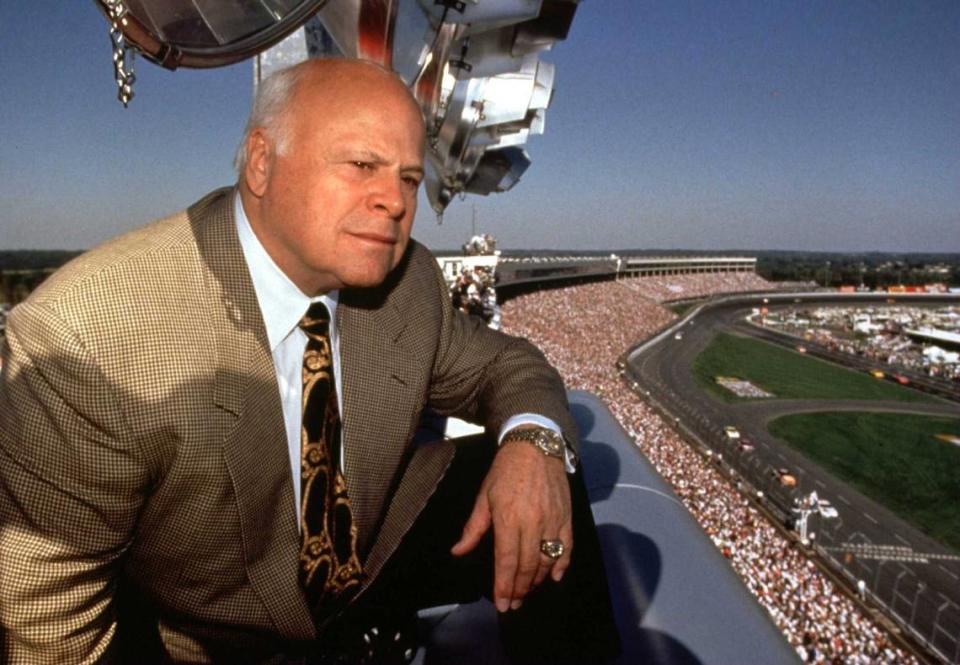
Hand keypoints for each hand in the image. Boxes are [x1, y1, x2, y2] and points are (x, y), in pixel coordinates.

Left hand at [450, 437, 571, 611]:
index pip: (507, 561)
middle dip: (519, 589)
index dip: (504, 586)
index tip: (502, 604)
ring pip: (547, 560)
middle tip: (513, 603)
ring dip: (537, 580)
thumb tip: (458, 552)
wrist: (535, 446)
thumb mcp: (484, 496)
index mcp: (508, 518)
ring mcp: (552, 520)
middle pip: (527, 566)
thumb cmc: (505, 471)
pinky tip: (554, 577)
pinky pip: (567, 547)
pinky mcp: (566, 516)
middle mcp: (532, 523)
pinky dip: (562, 564)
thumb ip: (473, 528)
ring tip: (527, 591)